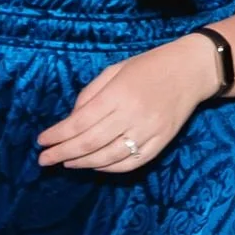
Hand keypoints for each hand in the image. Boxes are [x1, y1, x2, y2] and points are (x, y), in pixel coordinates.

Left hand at [35, 37, 219, 172]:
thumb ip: (90, 94)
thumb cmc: (149, 66)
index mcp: (119, 94)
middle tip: (44, 159)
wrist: (192, 69)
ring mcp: (149, 131)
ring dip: (82, 163)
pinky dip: (109, 168)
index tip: (41, 142)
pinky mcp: (162, 141)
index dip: (57, 135)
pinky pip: (131, 163)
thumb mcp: (115, 70)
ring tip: (66, 163)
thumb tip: (71, 120)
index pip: (80, 122)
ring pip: (108, 157)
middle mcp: (133, 114)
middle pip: (90, 143)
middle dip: (62, 153)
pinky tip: (95, 165)